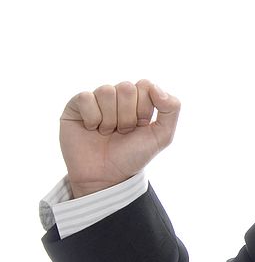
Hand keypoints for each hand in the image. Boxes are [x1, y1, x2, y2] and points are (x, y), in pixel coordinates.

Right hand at [60, 80, 179, 197]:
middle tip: (123, 132)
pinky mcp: (75, 106)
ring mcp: (96, 99)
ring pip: (106, 91)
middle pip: (126, 87)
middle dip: (128, 116)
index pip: (145, 85)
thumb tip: (156, 87)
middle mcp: (117, 96)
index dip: (144, 108)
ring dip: (110, 119)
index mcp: (138, 98)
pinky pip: (85, 98)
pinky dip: (92, 118)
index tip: (140, 126)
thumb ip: (172, 108)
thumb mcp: (162, 135)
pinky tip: (91, 129)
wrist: (106, 176)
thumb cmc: (133, 155)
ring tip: (107, 132)